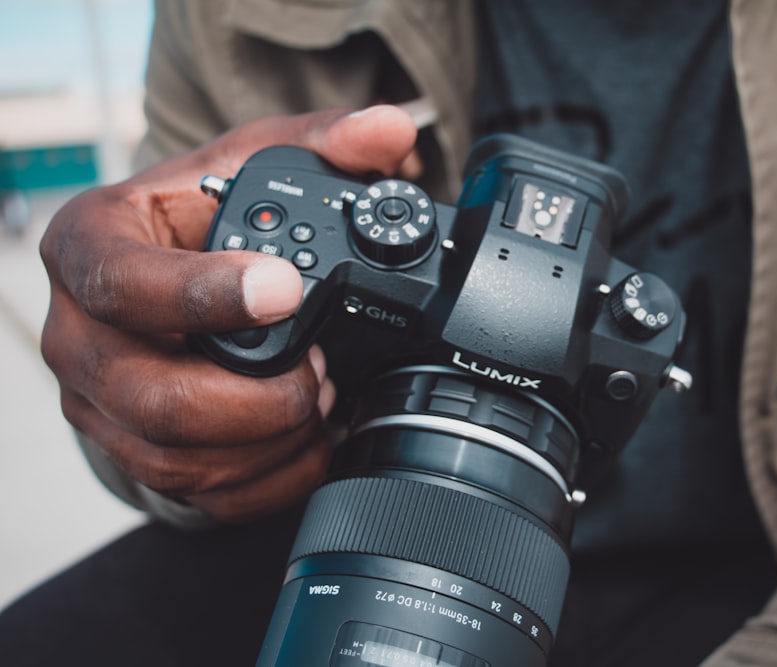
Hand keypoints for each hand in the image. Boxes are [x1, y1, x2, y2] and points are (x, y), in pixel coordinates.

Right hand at [39, 106, 417, 521]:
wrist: (172, 285)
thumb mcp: (251, 164)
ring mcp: (102, 406)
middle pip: (152, 396)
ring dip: (270, 439)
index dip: (205, 295)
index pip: (123, 282)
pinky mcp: (137, 455)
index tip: (286, 291)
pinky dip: (271, 478)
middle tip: (320, 369)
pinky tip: (306, 441)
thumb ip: (320, 143)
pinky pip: (202, 495)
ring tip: (318, 397)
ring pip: (178, 458)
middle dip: (257, 397)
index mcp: (91, 247)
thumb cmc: (200, 222)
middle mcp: (79, 335)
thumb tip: (387, 131)